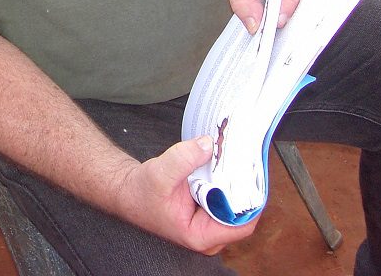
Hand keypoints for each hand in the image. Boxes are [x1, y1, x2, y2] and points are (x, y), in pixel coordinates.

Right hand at [114, 137, 257, 253]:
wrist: (127, 189)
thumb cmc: (139, 192)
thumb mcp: (160, 173)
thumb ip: (184, 158)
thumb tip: (209, 144)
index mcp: (200, 235)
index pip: (240, 225)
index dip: (251, 203)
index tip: (253, 178)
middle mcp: (208, 232)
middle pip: (241, 213)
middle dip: (242, 187)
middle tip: (243, 161)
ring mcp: (207, 221)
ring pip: (233, 202)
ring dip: (233, 181)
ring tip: (231, 159)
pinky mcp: (205, 208)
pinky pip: (224, 195)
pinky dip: (223, 178)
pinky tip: (220, 163)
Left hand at [226, 0, 338, 32]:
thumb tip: (255, 25)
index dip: (287, 0)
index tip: (279, 21)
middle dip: (314, 11)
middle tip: (297, 32)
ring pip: (334, 1)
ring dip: (319, 18)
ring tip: (302, 35)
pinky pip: (331, 7)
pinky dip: (319, 20)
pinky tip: (306, 32)